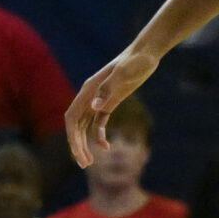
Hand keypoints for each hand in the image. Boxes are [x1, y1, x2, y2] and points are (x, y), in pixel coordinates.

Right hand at [67, 50, 157, 166]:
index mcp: (89, 90)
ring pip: (84, 127)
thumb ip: (108, 89)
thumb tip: (94, 108)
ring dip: (84, 144)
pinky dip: (98, 136)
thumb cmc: (137, 61)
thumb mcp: (124, 74)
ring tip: (89, 163)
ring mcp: (98, 100)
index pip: (72, 118)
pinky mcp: (109, 102)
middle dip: (77, 145)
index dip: (72, 136)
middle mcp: (89, 96)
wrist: (147, 53)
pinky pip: (97, 124)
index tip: (77, 153)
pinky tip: (107, 147)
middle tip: (84, 164)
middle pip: (75, 125)